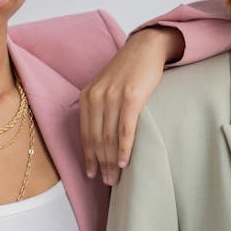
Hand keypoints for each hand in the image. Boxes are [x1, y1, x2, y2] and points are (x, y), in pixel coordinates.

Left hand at [79, 27, 182, 185]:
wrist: (145, 48)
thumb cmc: (128, 70)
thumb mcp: (105, 86)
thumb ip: (99, 107)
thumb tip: (99, 137)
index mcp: (87, 96)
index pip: (85, 133)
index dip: (88, 157)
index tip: (91, 174)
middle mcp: (96, 97)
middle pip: (97, 139)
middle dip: (100, 164)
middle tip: (107, 182)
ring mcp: (113, 97)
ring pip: (109, 137)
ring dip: (112, 161)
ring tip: (115, 178)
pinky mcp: (132, 97)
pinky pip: (125, 129)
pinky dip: (124, 149)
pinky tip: (125, 162)